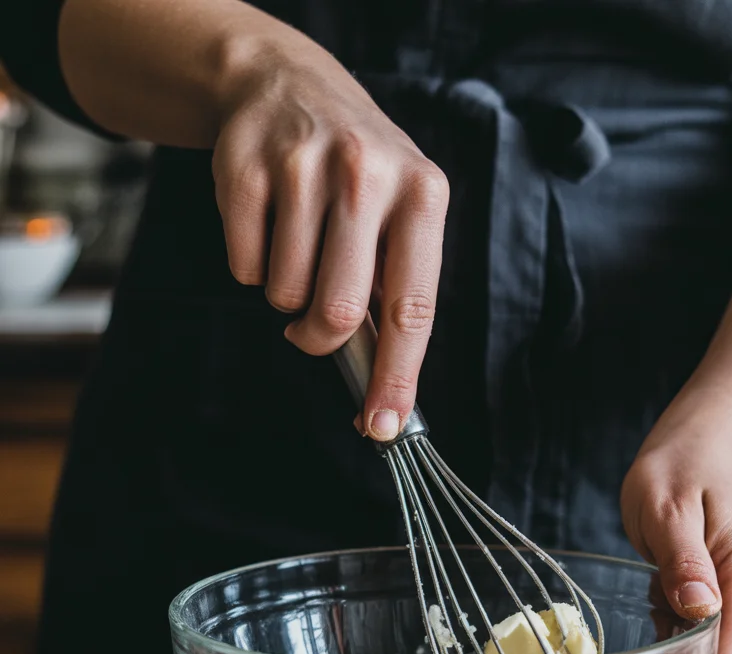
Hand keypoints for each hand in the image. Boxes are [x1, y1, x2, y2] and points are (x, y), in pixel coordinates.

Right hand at [212, 37, 448, 439]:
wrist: (288, 84)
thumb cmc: (357, 177)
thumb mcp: (398, 215)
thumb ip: (395, 293)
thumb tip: (384, 392)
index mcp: (422, 195)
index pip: (413, 308)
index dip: (397, 377)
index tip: (384, 426)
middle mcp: (368, 174)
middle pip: (338, 310)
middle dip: (320, 339)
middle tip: (312, 329)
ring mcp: (303, 165)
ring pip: (286, 293)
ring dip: (287, 297)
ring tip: (298, 251)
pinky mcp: (245, 166)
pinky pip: (244, 267)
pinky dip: (252, 268)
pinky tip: (268, 227)